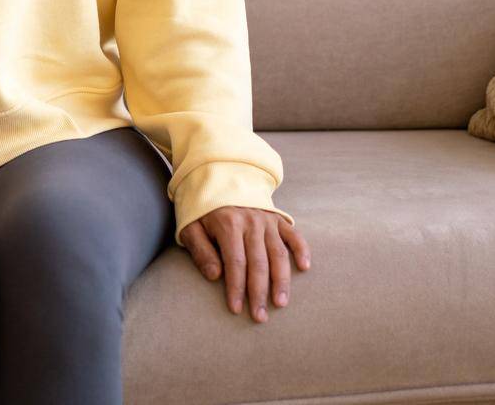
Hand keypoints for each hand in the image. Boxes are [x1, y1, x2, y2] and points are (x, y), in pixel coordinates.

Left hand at [178, 207, 308, 322]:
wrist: (217, 177)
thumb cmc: (201, 209)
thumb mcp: (190, 227)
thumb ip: (201, 251)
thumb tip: (215, 276)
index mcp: (228, 224)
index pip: (235, 263)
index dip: (236, 288)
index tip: (236, 309)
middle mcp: (251, 222)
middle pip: (258, 263)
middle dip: (259, 293)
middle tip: (260, 317)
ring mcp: (266, 220)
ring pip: (278, 254)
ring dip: (281, 280)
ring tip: (281, 303)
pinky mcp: (277, 219)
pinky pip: (293, 235)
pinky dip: (301, 250)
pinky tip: (304, 267)